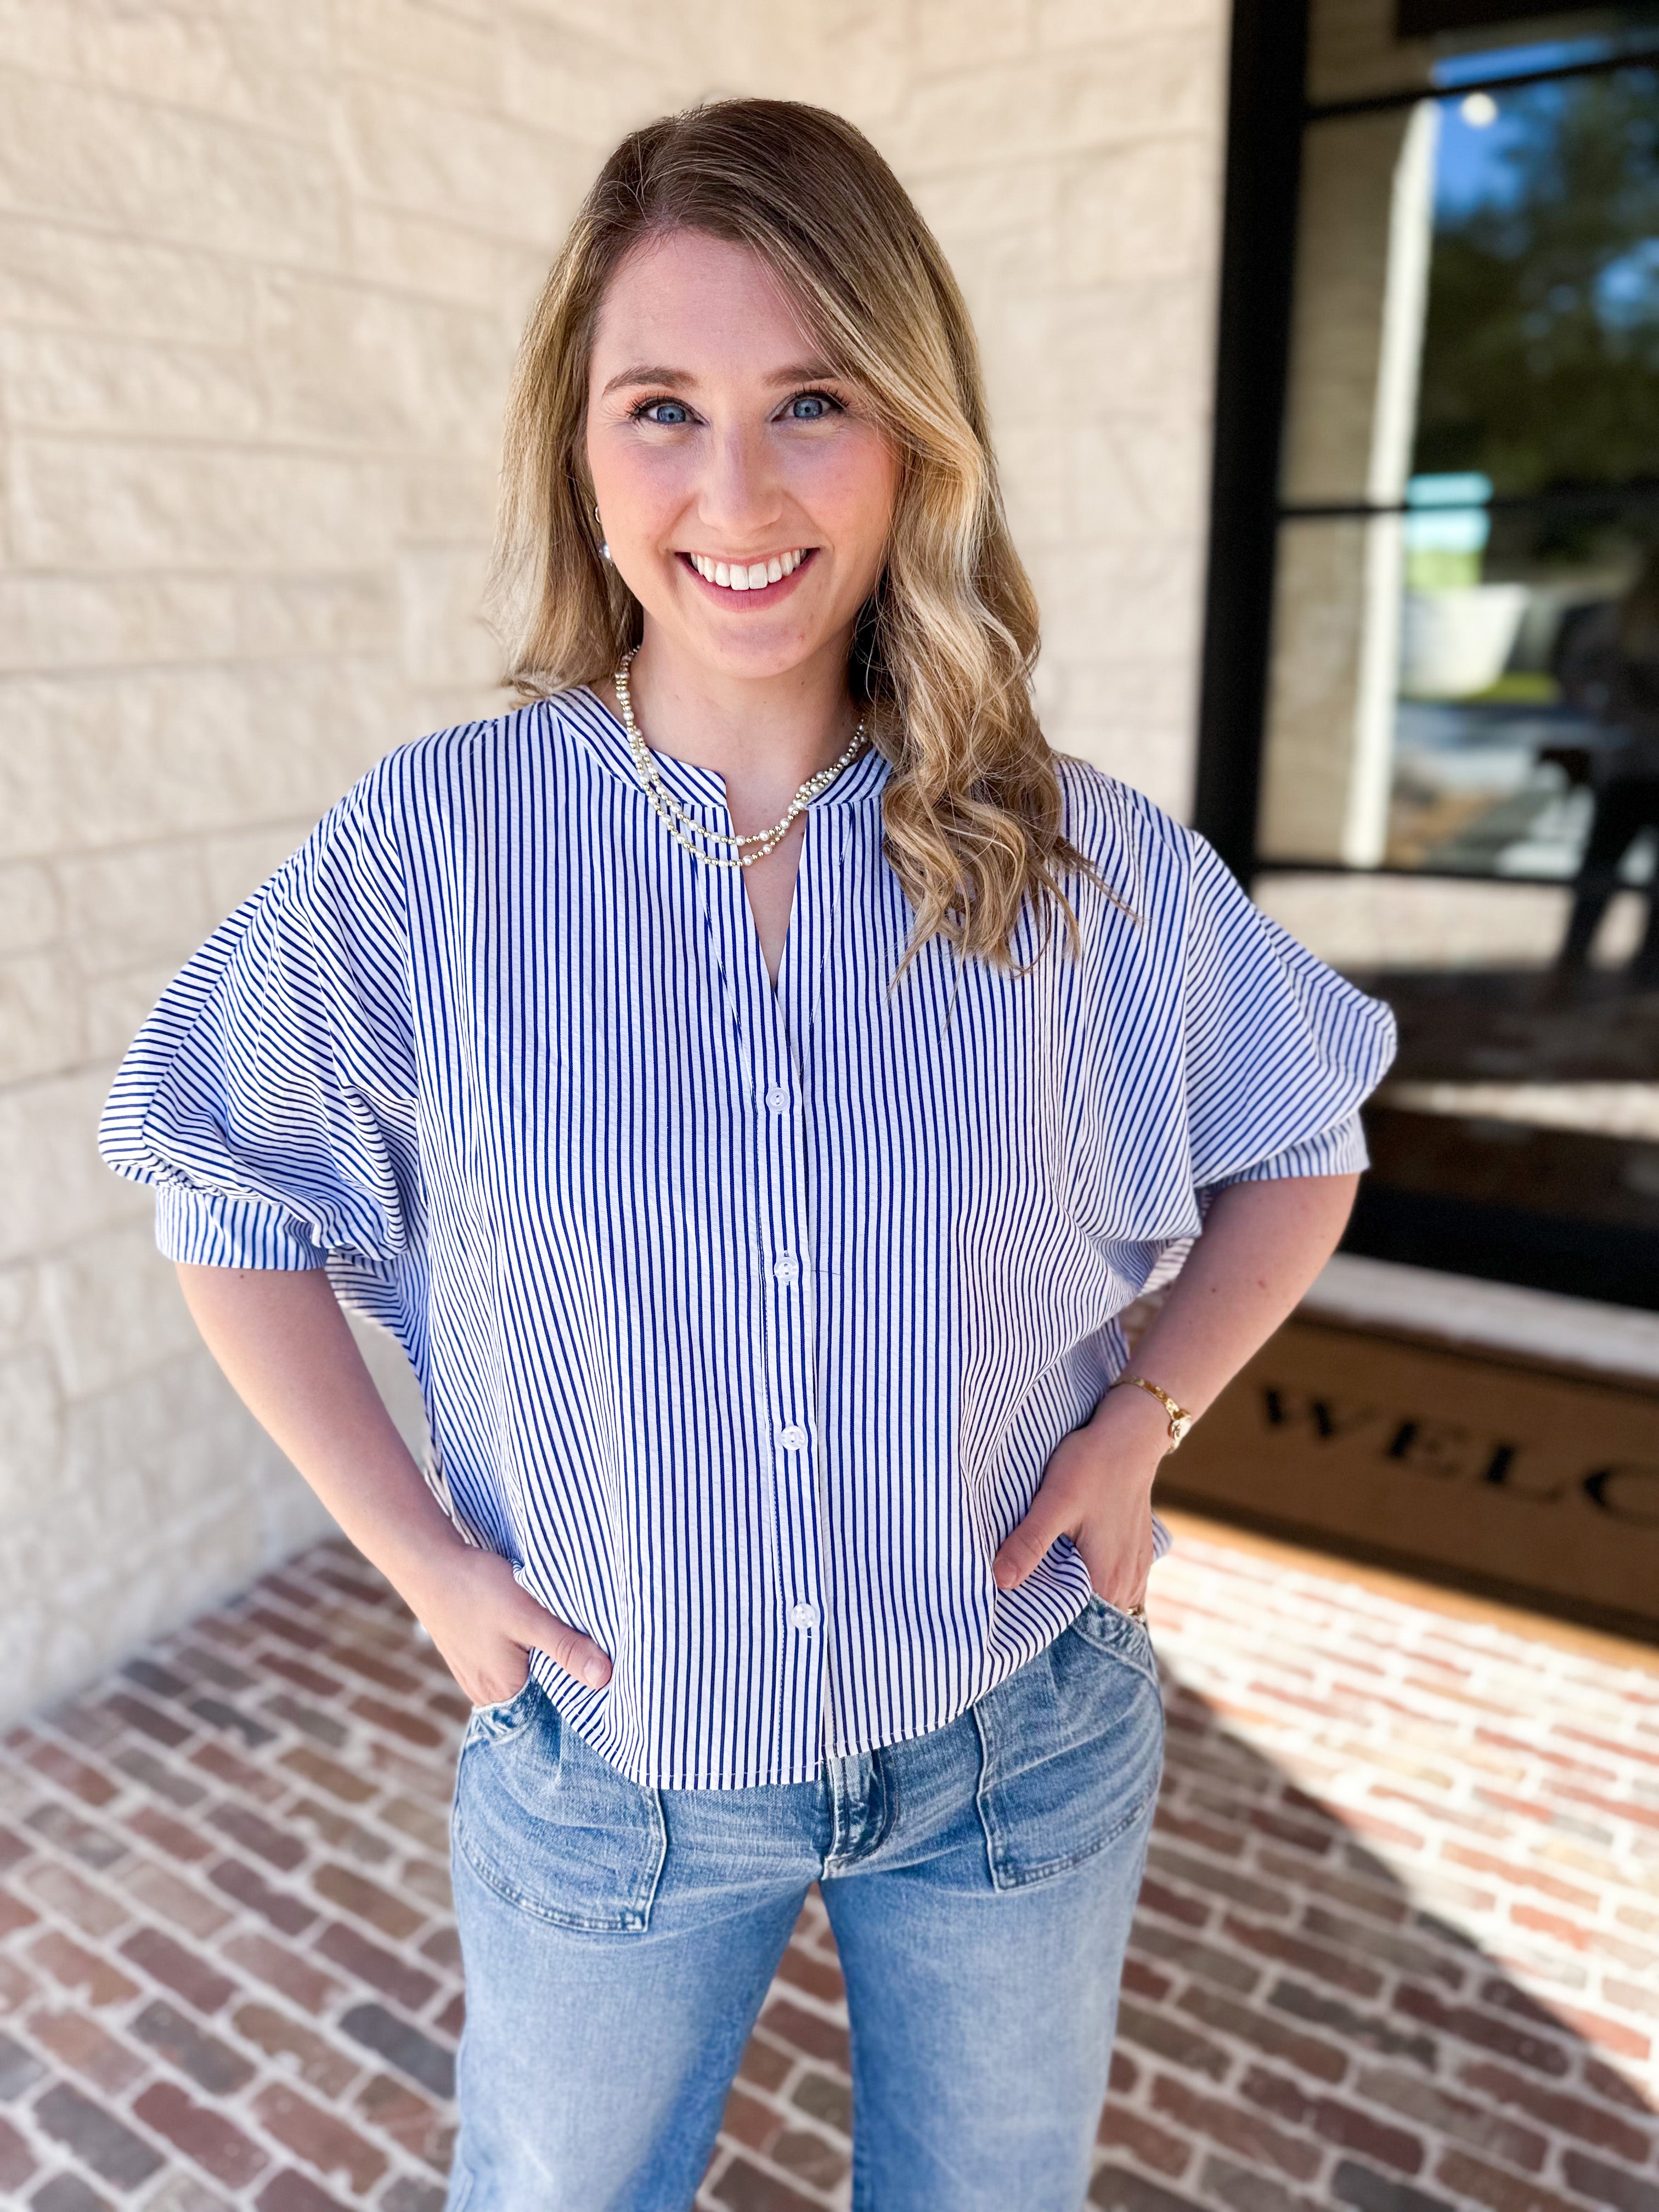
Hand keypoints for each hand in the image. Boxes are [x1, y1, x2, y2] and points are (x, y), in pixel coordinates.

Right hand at [400, 1543, 612, 1705]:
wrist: (428, 1563)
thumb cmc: (476, 1588)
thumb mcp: (529, 1616)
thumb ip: (566, 1648)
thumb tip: (605, 1679)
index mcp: (504, 1693)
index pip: (555, 1710)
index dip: (582, 1693)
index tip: (608, 1675)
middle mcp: (488, 1694)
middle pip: (541, 1695)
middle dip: (565, 1675)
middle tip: (595, 1651)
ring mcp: (476, 1676)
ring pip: (526, 1677)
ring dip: (546, 1661)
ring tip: (568, 1637)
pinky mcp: (472, 1656)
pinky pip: (510, 1664)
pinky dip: (527, 1651)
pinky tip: (536, 1630)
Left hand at [992, 1387, 1167, 1607]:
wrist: (1129, 1435)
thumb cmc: (1092, 1465)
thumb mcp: (1053, 1503)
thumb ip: (1029, 1544)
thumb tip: (1000, 1583)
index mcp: (1108, 1583)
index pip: (1073, 1630)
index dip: (1043, 1627)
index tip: (1015, 1622)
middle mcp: (1128, 1586)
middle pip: (1087, 1620)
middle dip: (1057, 1616)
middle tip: (1019, 1607)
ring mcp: (1136, 1572)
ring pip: (1100, 1604)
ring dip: (1075, 1601)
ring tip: (1041, 1590)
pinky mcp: (1136, 1556)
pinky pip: (1112, 1587)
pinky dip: (1091, 1585)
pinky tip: (1069, 1569)